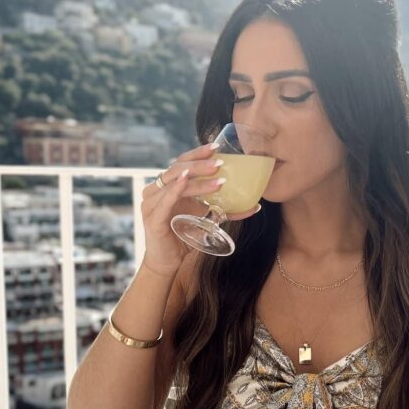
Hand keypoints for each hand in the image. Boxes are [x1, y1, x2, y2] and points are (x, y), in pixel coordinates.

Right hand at [140, 141, 262, 276]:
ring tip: (217, 177)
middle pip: (178, 168)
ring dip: (197, 178)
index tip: (216, 146)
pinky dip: (175, 189)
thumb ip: (224, 211)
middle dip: (200, 163)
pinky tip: (186, 181)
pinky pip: (164, 199)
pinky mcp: (152, 217)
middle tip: (220, 162)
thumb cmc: (184, 238)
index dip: (197, 153)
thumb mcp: (206, 220)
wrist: (167, 262)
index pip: (182, 163)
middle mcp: (157, 190)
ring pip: (175, 182)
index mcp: (168, 187)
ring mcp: (152, 202)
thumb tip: (255, 205)